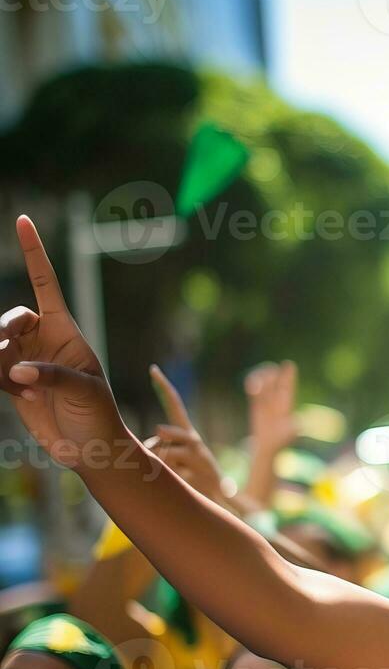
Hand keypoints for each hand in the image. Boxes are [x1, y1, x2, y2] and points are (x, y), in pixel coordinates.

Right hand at [0, 217, 122, 467]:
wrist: (88, 447)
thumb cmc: (98, 414)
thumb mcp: (86, 392)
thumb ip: (52, 377)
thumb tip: (17, 370)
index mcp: (65, 329)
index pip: (45, 283)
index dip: (35, 253)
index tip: (23, 221)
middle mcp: (41, 338)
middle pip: (9, 316)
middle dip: (3, 331)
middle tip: (4, 352)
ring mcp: (23, 357)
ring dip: (0, 364)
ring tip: (23, 391)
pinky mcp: (9, 379)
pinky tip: (22, 398)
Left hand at [145, 364, 227, 504]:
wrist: (218, 499)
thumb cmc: (190, 477)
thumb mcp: (175, 459)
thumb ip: (159, 448)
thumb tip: (152, 439)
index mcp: (187, 434)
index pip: (176, 405)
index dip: (164, 387)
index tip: (153, 369)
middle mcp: (194, 441)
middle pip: (170, 432)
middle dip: (162, 437)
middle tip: (158, 434)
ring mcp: (198, 457)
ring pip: (166, 454)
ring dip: (161, 466)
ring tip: (172, 475)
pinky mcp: (198, 473)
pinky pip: (173, 474)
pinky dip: (172, 480)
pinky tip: (184, 484)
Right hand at [244, 360, 297, 453]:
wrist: (268, 447)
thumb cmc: (281, 442)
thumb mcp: (289, 436)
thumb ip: (293, 428)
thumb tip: (301, 424)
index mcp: (287, 406)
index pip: (288, 388)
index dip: (289, 377)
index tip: (289, 364)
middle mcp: (277, 402)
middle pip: (276, 383)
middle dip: (274, 374)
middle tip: (271, 369)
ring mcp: (267, 403)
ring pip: (265, 386)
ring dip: (261, 380)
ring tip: (255, 383)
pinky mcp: (256, 406)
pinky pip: (254, 393)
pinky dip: (252, 387)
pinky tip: (250, 384)